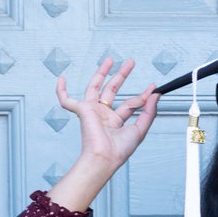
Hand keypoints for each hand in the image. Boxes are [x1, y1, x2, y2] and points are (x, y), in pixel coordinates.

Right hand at [48, 57, 159, 209]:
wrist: (104, 157)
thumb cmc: (120, 150)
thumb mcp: (140, 129)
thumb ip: (149, 111)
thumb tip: (156, 95)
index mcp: (116, 121)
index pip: (130, 103)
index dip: (143, 95)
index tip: (153, 87)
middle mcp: (103, 115)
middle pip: (112, 90)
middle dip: (121, 75)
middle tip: (130, 62)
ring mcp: (92, 111)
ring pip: (95, 87)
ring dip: (102, 72)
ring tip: (110, 59)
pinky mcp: (82, 111)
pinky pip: (66, 100)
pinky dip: (61, 91)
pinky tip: (61, 79)